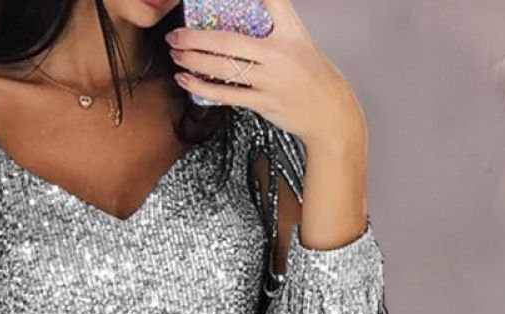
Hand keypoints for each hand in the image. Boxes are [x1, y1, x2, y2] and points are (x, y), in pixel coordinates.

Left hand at [164, 0, 366, 147]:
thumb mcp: (297, 37)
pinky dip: (203, 88)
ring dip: (194, 62)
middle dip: (195, 38)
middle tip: (175, 35)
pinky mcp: (263, 103)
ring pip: (223, 69)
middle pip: (227, 42)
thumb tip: (244, 8)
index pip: (269, 1)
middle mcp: (277, 55)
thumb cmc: (311, 74)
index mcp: (287, 32)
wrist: (329, 113)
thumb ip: (274, 15)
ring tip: (176, 55)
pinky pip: (227, 95)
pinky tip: (187, 81)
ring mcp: (269, 81)